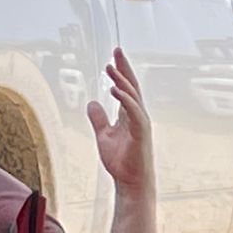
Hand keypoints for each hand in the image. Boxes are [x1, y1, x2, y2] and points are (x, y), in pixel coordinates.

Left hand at [88, 47, 154, 191]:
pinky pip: (133, 111)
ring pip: (132, 96)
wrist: (131, 182)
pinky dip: (125, 99)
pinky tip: (114, 90)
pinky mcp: (141, 132)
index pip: (126, 88)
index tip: (114, 56)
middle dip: (124, 68)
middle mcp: (138, 115)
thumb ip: (98, 119)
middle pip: (131, 86)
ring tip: (110, 68)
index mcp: (129, 115)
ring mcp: (141, 123)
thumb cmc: (121, 162)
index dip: (120, 71)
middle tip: (116, 50)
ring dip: (121, 80)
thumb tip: (92, 102)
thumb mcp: (104, 135)